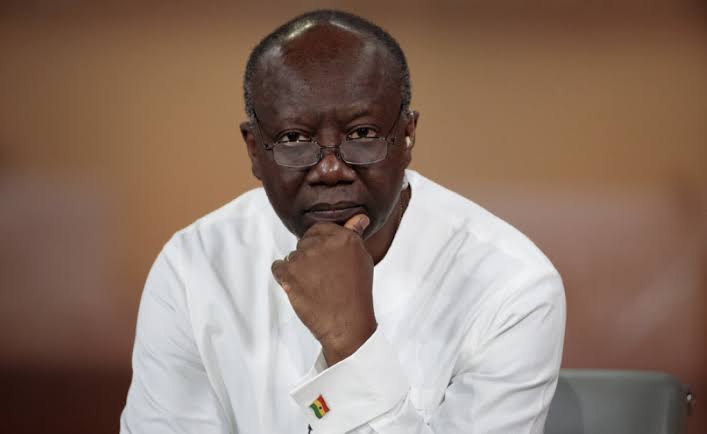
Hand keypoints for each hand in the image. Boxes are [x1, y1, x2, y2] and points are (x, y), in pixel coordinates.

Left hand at [272, 214, 375, 365]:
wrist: (346, 323)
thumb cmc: (356, 293)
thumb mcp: (362, 260)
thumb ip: (355, 235)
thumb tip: (359, 217)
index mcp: (344, 237)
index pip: (320, 228)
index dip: (320, 244)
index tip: (324, 260)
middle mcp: (324, 243)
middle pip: (304, 241)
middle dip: (309, 257)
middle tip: (321, 277)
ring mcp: (305, 257)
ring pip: (293, 256)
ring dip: (298, 269)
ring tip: (314, 286)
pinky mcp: (289, 272)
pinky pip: (278, 266)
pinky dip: (284, 277)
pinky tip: (298, 287)